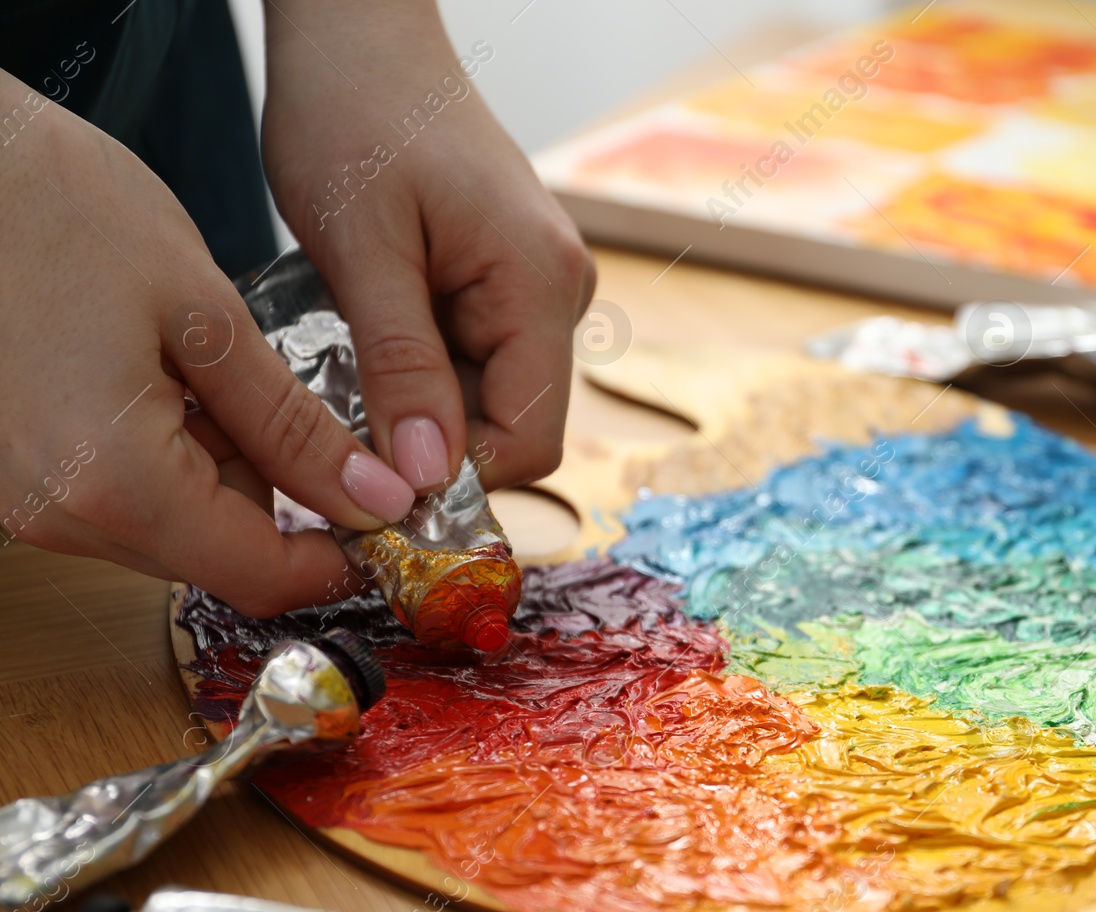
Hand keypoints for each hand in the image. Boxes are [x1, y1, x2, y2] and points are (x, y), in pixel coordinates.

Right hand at [0, 71, 417, 614]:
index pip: (260, 577)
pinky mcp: (13, 470)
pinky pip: (123, 492)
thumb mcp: (209, 318)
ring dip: (225, 467)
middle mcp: (58, 514)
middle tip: (300, 404)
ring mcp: (25, 498)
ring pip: (174, 524)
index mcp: (115, 484)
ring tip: (209, 365)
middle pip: (218, 555)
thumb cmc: (61, 210)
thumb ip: (295, 427)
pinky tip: (163, 373)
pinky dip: (170, 449)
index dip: (340, 558)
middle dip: (282, 497)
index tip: (389, 510)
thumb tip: (378, 499)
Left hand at [261, 1, 593, 494]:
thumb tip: (426, 479)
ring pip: (490, 396)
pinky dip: (420, 368)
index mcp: (541, 283)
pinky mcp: (507, 280)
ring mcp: (537, 285)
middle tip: (341, 423)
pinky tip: (366, 333)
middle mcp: (560, 290)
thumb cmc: (357, 112)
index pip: (531, 439)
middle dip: (432, 440)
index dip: (459, 480)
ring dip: (419, 402)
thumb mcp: (362, 250)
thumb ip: (401, 368)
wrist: (360, 34)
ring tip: (344, 359)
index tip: (375, 488)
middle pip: (515, 424)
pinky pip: (475, 358)